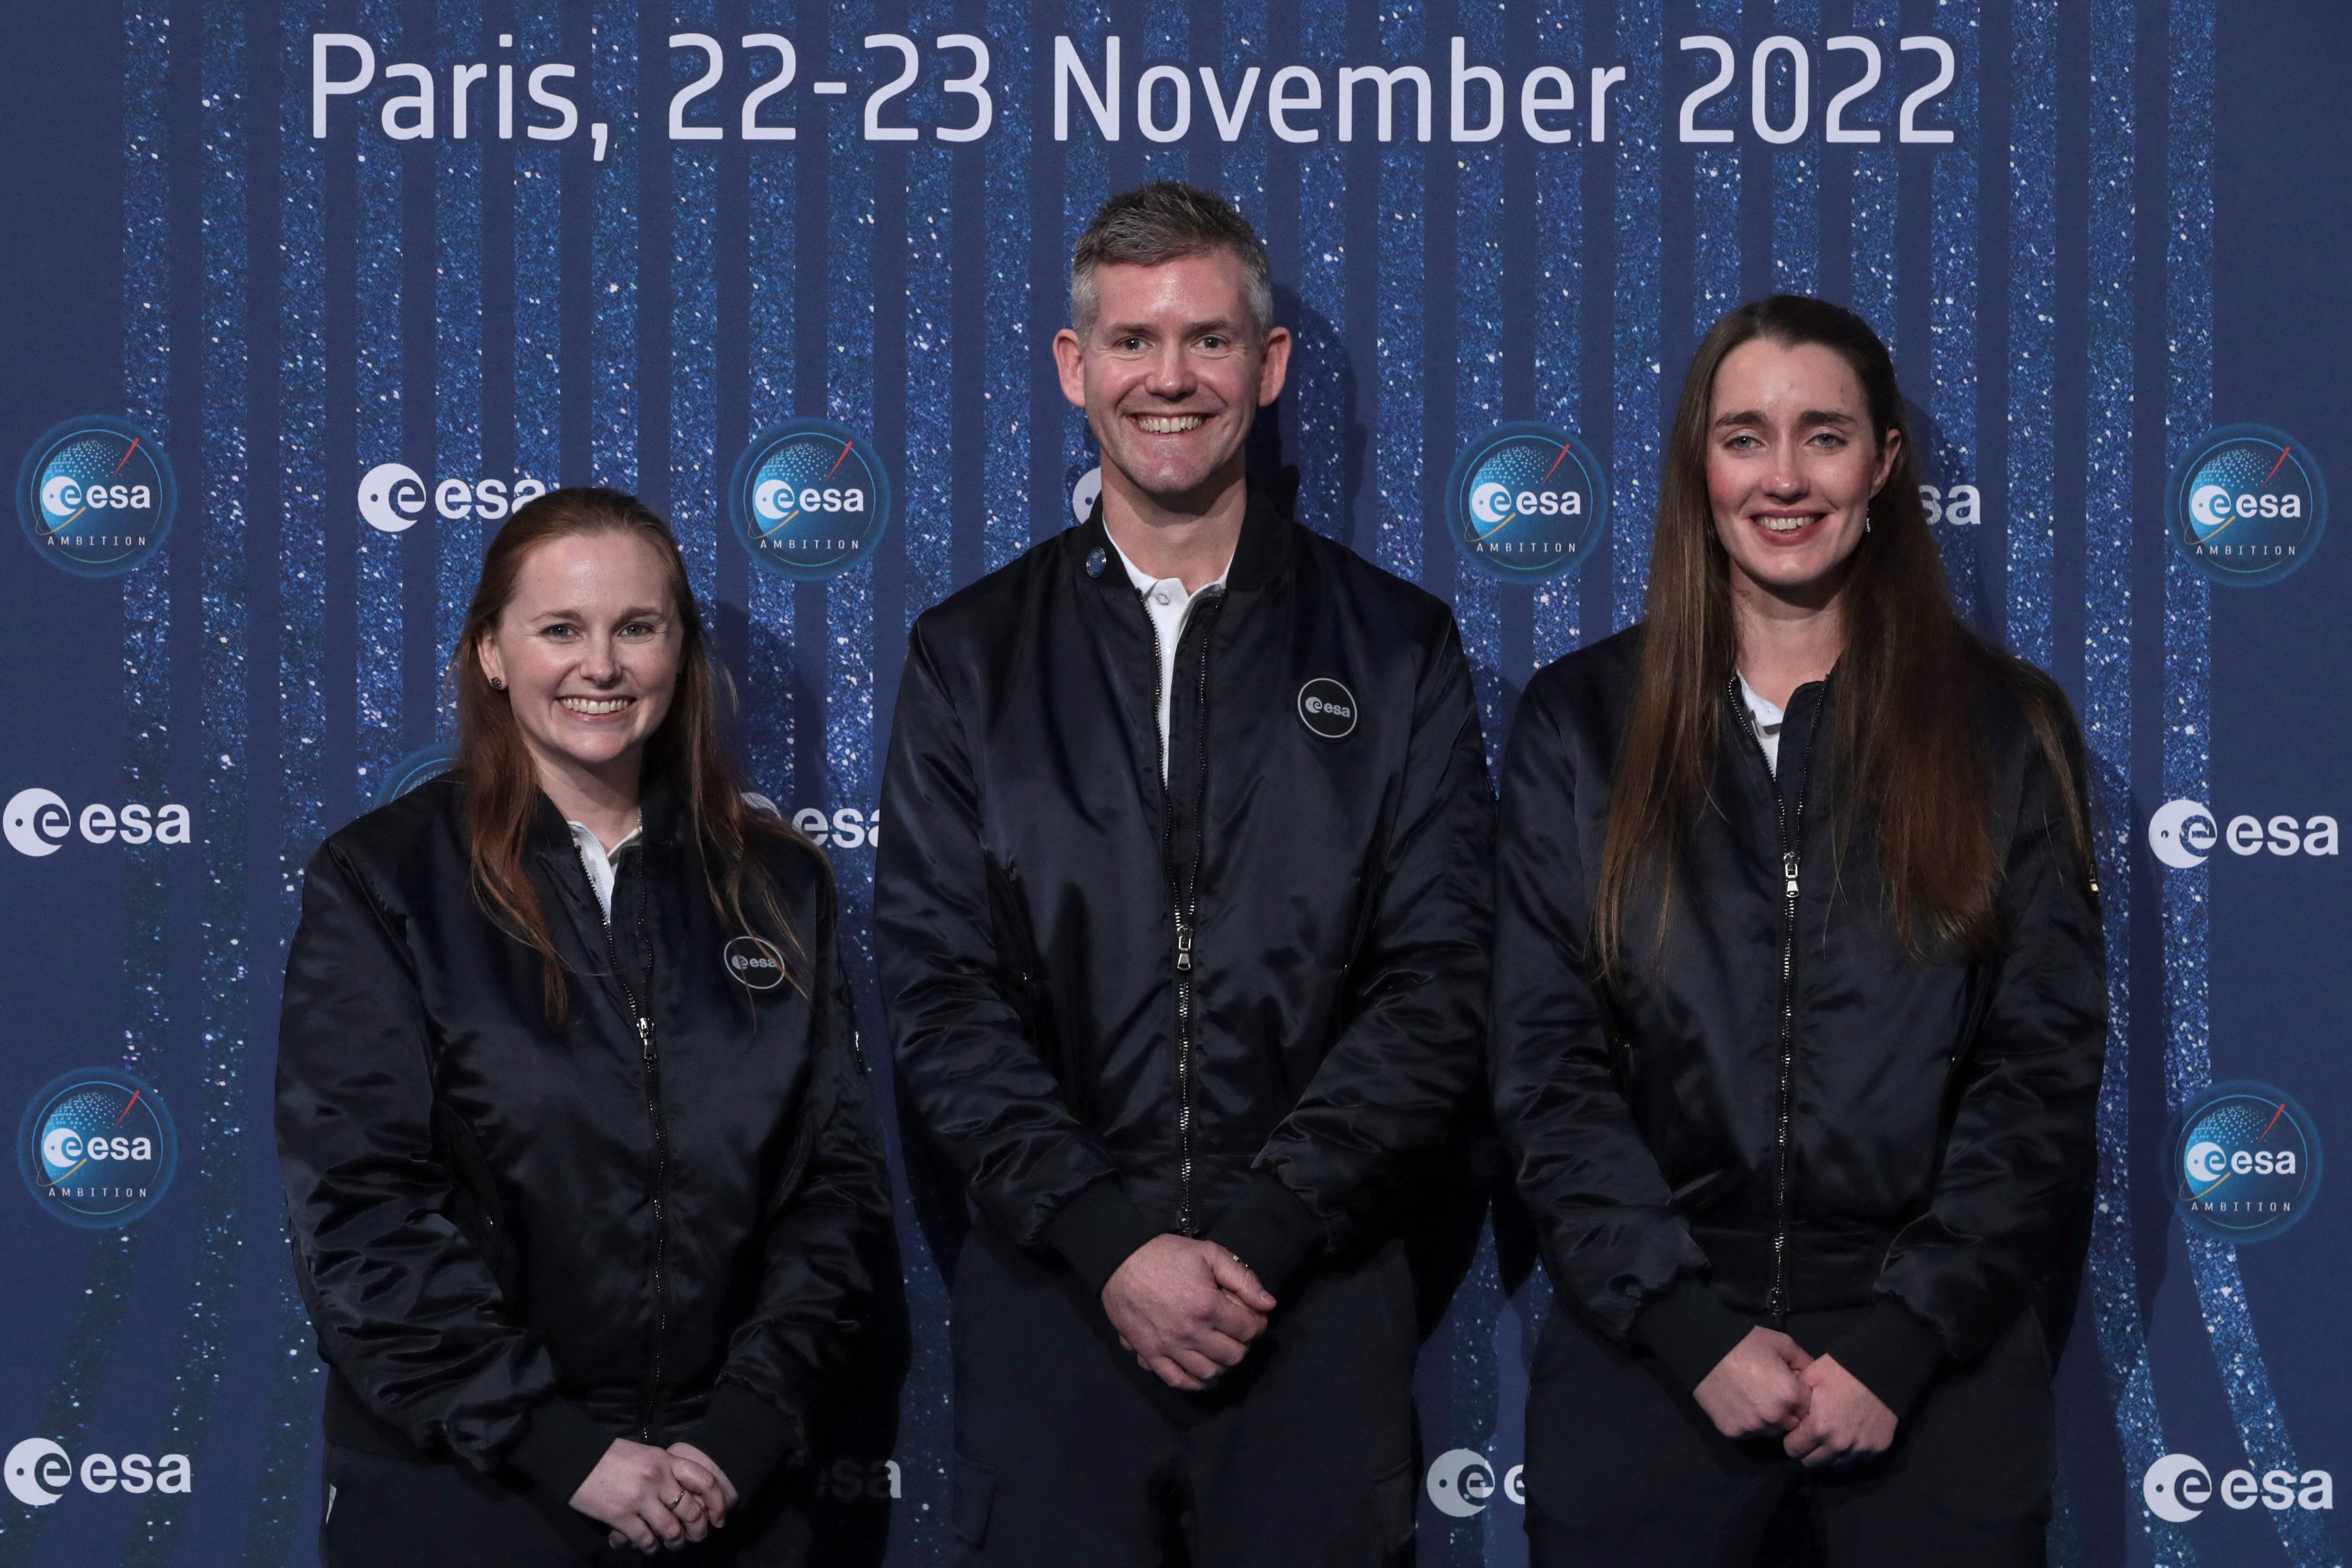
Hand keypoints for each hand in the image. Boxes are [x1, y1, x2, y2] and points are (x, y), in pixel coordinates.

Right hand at [606, 1443, 736, 1549]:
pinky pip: (646, 1539)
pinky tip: (650, 1546)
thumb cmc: (611, 1457)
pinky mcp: (621, 1516)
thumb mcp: (646, 1455)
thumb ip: (666, 1471)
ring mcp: (640, 1498)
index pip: (704, 1480)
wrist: (576, 1459)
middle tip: (695, 1536)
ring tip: (673, 1543)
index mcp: (666, 1460)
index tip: (718, 1518)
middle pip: (691, 1511)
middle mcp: (658, 1478)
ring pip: (671, 1529)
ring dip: (675, 1541)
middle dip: (697, 1530)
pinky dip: (651, 1547)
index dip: (717, 1503)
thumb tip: (684, 1493)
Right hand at [1102, 1235, 1276, 1390]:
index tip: (1254, 1318)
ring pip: (1209, 1372)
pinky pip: (1177, 1380)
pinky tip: (1201, 1373)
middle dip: (1242, 1345)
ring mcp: (1170, 1347)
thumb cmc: (1166, 1254)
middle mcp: (1191, 1332)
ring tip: (1221, 1350)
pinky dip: (1194, 1382)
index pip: (1248, 1330)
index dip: (1257, 1324)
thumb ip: (1243, 1278)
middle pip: (1233, 1355)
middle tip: (1238, 1333)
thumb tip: (1269, 1304)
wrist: (1120, 1261)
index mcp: (1208, 1306)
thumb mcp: (1209, 1254)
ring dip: (1222, 1364)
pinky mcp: (1150, 1354)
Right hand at [1692, 1326, 1813, 1439]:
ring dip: (1770, 1421)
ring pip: (1772, 1432)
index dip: (1800, 1395)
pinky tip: (1741, 1405)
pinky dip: (1750, 1424)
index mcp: (1791, 1395)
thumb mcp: (1782, 1343)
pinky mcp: (1734, 1432)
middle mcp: (1775, 1417)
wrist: (1704, 1351)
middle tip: (1772, 1393)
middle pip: (1793, 1423)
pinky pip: (1751, 1434)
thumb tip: (1813, 1376)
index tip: (1788, 1385)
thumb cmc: (1745, 1344)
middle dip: (1788, 1411)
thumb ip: (1804, 1361)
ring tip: (1757, 1400)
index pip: (1810, 1407)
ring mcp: (1754, 1427)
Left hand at [1783, 1354, 1896, 1466]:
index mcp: (1819, 1428)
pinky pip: (1856, 1458)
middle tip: (1810, 1433)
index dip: (1791, 1439)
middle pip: (1812, 1462)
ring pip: (1834, 1463)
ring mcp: (1860, 1449)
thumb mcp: (1810, 1377)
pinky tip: (1849, 1433)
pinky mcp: (1877, 1448)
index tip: (1795, 1430)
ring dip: (1828, 1452)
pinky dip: (1849, 1450)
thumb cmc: (1842, 1370)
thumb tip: (1784, 1414)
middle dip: (1807, 1449)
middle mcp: (1839, 1445)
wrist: (1881, 1369)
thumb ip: (1794, 1400)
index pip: (1793, 1450)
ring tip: (1830, 1432)